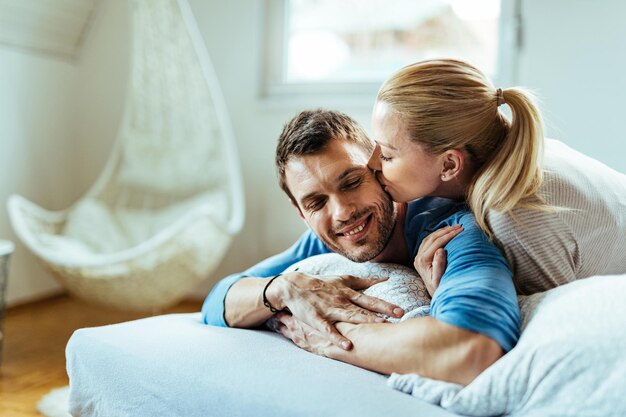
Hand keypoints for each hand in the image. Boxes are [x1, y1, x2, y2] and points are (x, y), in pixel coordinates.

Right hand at [266, 271, 403, 349]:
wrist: (294, 286)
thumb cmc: (321, 284)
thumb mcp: (343, 279)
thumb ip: (364, 281)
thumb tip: (385, 278)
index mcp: (348, 293)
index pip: (370, 300)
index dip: (385, 305)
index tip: (400, 311)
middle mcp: (341, 300)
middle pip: (363, 308)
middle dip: (380, 313)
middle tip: (397, 317)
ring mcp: (329, 309)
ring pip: (349, 317)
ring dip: (364, 322)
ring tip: (379, 327)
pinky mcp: (316, 318)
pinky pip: (328, 329)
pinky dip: (337, 337)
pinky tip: (347, 346)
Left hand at [414, 225, 462, 296]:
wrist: (433, 295)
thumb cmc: (439, 288)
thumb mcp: (439, 279)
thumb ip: (439, 265)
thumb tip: (440, 250)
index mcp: (423, 261)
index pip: (437, 243)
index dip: (449, 235)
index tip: (460, 230)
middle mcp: (418, 257)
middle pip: (432, 238)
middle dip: (446, 231)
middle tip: (459, 226)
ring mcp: (418, 256)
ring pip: (429, 238)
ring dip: (441, 231)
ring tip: (453, 227)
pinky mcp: (420, 257)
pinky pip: (427, 242)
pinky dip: (436, 236)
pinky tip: (444, 233)